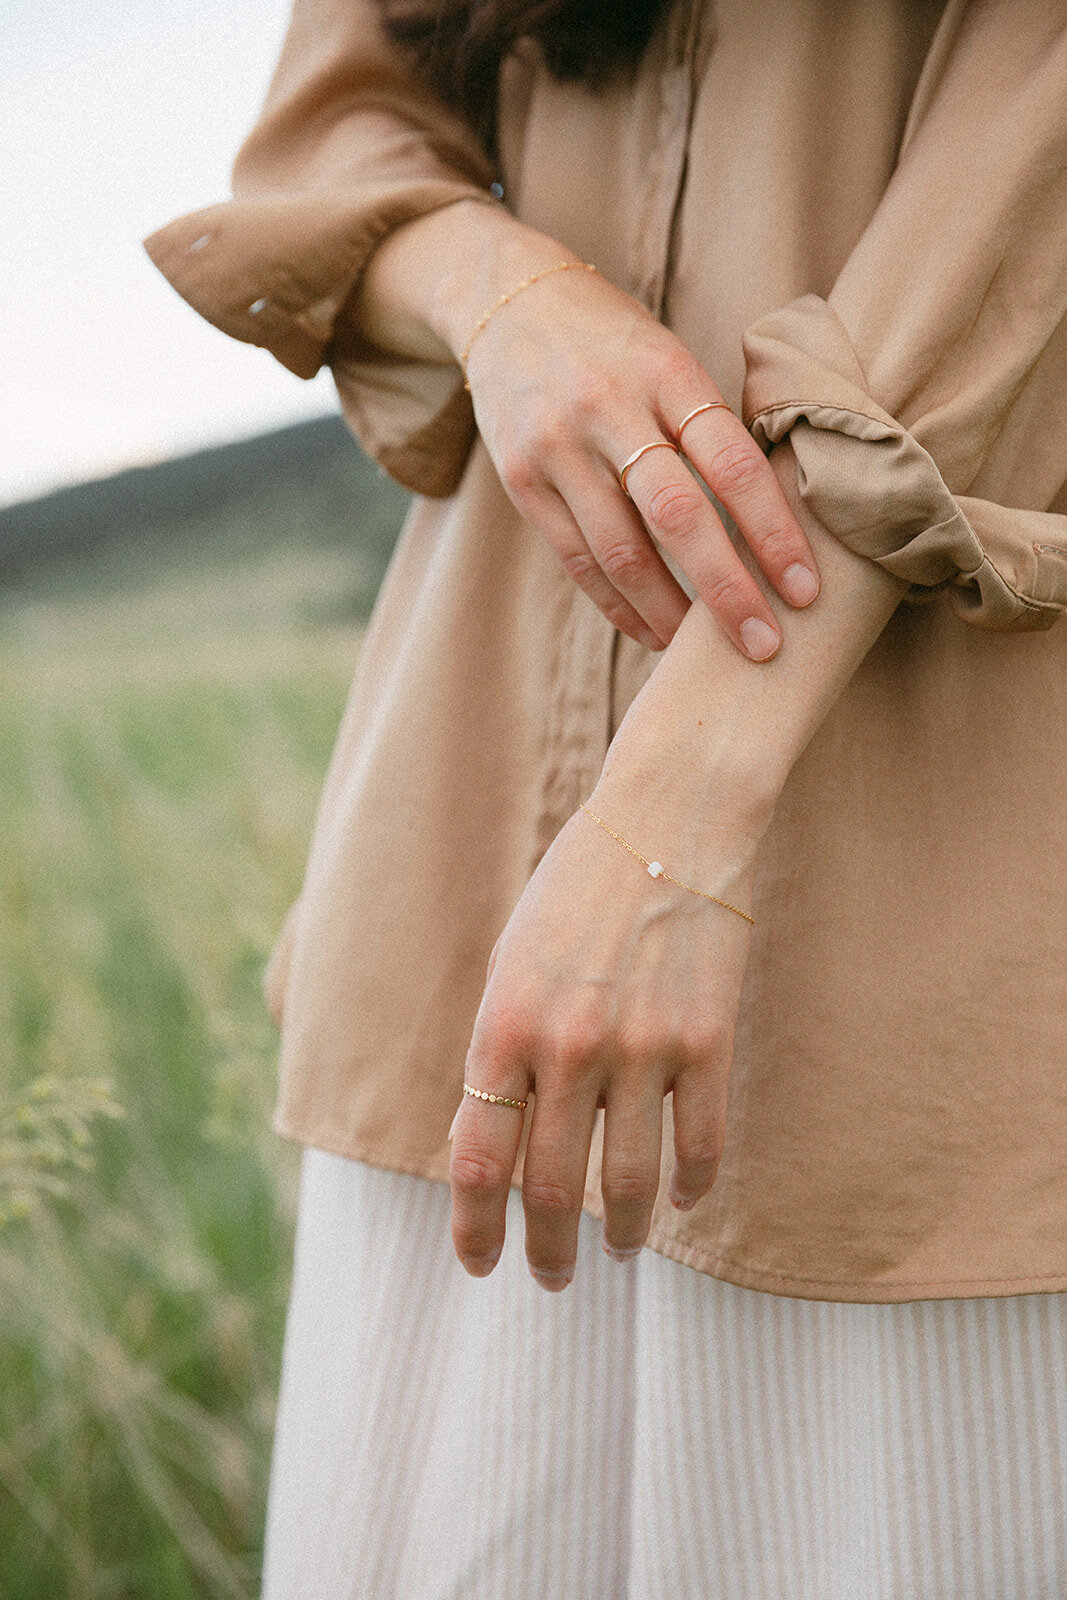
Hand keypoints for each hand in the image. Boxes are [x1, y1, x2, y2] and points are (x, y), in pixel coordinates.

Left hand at [447, 799, 758, 1288]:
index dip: (475, 1227)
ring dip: (618, 1234)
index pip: (477, 1159)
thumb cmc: (575, 892)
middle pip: (552, 1187)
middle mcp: (567, 1046)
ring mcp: (643, 1047)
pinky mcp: (707, 1041)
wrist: (666, 824)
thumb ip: (501, 1054)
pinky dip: (690, 1189)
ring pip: (627, 1184)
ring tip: (614, 1251)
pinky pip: (701, 1148)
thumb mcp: (511, 965)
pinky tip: (682, 1202)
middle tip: (551, 1278)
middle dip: (547, 1250)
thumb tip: (498, 1148)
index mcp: (503, 1024)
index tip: (483, 1264)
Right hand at [459, 247, 820, 660]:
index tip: (805, 589)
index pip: (733, 463)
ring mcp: (558, 448)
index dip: (774, 532)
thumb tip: (772, 524)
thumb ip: (709, 426)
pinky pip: (578, 560)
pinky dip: (620, 605)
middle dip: (726, 589)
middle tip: (764, 644)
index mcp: (666, 373)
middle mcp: (608, 409)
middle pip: (679, 516)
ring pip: (622, 552)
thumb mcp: (667, 358)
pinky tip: (652, 632)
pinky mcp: (522, 481)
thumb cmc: (613, 342)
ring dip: (670, 612)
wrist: (506, 300)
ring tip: (705, 651)